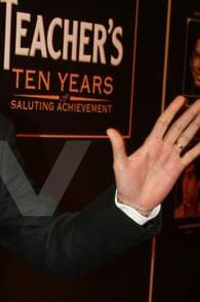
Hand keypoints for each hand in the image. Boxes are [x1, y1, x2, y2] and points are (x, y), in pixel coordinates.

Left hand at [107, 95, 199, 211]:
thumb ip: (118, 147)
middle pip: (179, 126)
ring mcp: (171, 157)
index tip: (181, 99)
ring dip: (197, 125)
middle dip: (190, 114)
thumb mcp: (120, 164)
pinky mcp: (177, 168)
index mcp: (150, 144)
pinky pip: (192, 154)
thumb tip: (110, 130)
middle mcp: (162, 148)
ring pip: (187, 137)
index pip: (163, 123)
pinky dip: (199, 147)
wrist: (135, 202)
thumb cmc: (125, 184)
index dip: (172, 110)